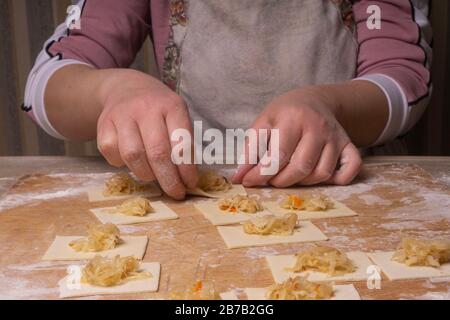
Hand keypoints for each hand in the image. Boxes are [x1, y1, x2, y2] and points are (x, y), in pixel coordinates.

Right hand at [96, 69, 197, 198]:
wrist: (125, 88)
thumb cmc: (158, 109)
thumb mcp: (177, 116)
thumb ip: (184, 143)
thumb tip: (188, 178)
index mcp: (171, 105)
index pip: (181, 142)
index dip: (186, 168)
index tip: (190, 184)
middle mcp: (146, 108)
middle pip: (157, 152)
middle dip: (169, 179)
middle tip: (175, 193)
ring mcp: (122, 115)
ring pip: (133, 156)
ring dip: (146, 174)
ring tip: (154, 176)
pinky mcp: (103, 124)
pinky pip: (112, 154)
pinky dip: (123, 165)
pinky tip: (132, 160)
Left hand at [232, 85, 361, 186]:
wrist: (314, 100)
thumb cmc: (284, 113)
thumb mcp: (263, 123)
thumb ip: (250, 150)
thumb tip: (239, 177)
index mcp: (293, 118)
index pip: (278, 155)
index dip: (261, 174)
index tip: (248, 182)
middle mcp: (318, 127)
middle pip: (300, 168)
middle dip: (280, 181)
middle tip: (270, 178)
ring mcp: (336, 137)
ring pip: (321, 174)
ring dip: (302, 182)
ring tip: (289, 174)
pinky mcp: (348, 145)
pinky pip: (350, 170)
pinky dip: (338, 180)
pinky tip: (321, 176)